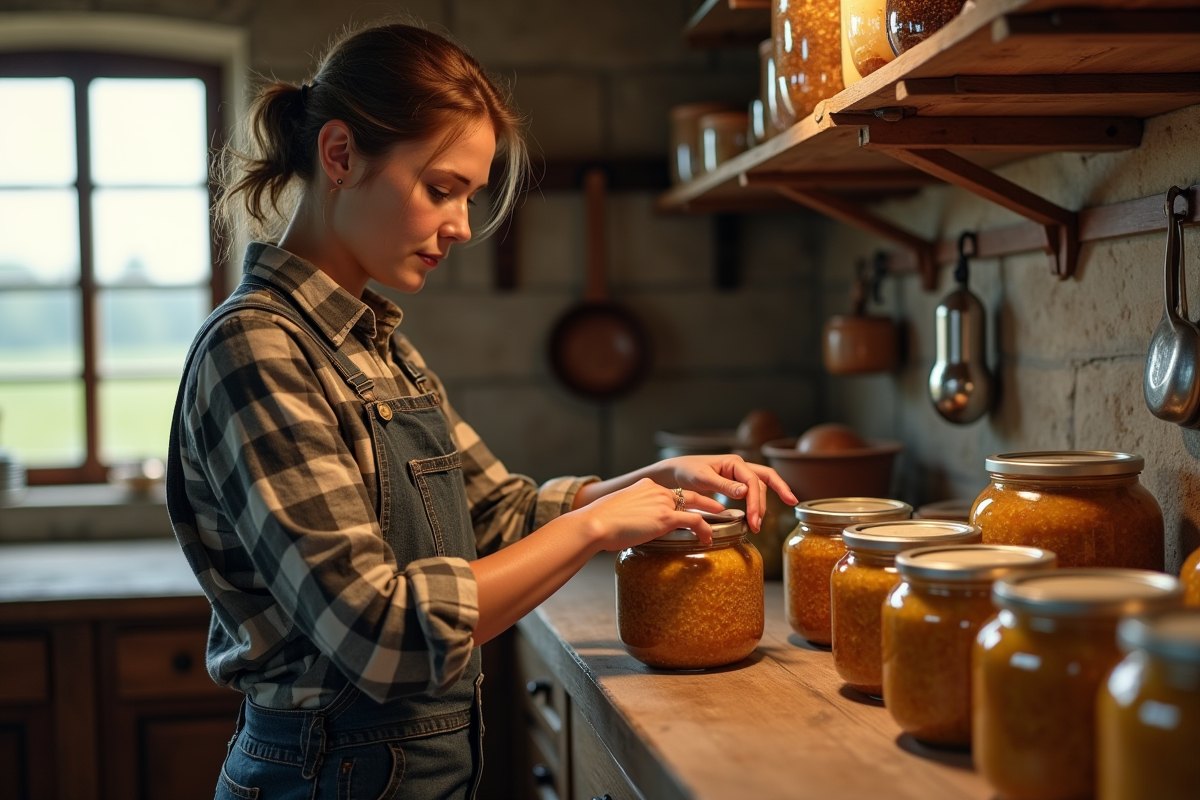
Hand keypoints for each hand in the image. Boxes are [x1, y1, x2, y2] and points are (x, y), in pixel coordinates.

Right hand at [576, 478, 725, 550]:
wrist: (596, 523)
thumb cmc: (601, 522)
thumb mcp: (619, 512)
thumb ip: (633, 516)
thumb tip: (634, 530)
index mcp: (646, 487)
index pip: (671, 492)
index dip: (684, 500)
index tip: (693, 507)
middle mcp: (657, 491)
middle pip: (689, 495)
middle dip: (707, 502)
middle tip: (719, 509)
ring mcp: (663, 503)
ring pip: (696, 507)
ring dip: (711, 517)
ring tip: (720, 526)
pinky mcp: (666, 517)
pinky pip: (694, 521)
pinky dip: (705, 530)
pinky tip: (708, 539)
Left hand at [655, 455, 796, 532]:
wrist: (675, 473)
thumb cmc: (686, 471)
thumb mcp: (702, 478)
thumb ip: (723, 485)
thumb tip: (745, 492)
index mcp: (734, 462)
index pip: (753, 481)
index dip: (755, 500)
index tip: (753, 519)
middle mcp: (739, 467)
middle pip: (763, 482)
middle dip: (765, 502)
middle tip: (759, 524)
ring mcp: (738, 476)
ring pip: (760, 487)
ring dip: (762, 505)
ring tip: (756, 526)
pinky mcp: (734, 485)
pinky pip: (752, 492)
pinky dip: (756, 503)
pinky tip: (755, 516)